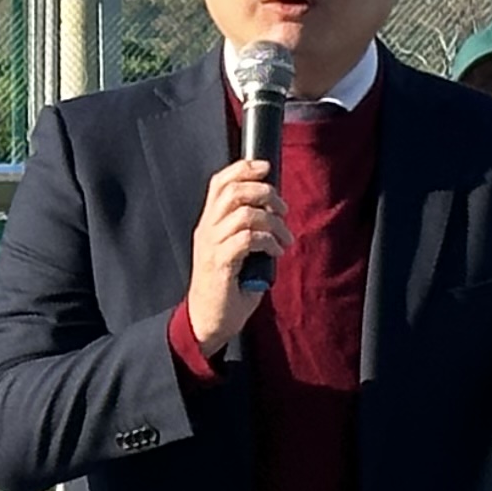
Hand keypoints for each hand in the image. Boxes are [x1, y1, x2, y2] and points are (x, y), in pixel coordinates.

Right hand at [180, 154, 289, 358]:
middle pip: (234, 192)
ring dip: (273, 222)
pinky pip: (248, 239)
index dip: (244, 168)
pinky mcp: (220, 265)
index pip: (220, 183)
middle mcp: (207, 231)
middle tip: (283, 210)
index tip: (266, 168)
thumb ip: (247, 230)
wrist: (207, 322)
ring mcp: (212, 247)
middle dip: (266, 193)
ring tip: (284, 238)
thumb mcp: (236, 252)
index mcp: (209, 224)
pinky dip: (268, 241)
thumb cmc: (227, 288)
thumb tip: (275, 211)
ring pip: (245, 214)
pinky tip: (276, 252)